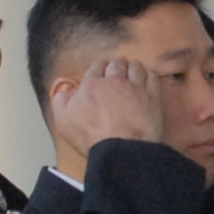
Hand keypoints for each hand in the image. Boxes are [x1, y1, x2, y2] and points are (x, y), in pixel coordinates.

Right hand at [49, 55, 164, 157]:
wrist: (120, 149)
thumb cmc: (90, 137)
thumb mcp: (63, 121)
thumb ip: (60, 101)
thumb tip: (64, 91)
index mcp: (92, 85)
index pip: (96, 67)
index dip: (99, 66)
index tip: (101, 68)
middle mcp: (114, 81)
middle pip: (116, 64)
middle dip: (116, 64)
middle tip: (117, 67)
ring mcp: (135, 88)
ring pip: (135, 67)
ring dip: (132, 65)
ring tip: (132, 67)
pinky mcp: (152, 97)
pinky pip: (152, 78)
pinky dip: (149, 74)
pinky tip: (148, 77)